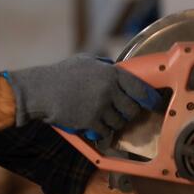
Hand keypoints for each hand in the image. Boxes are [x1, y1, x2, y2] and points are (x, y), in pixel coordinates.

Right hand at [5, 54, 159, 139]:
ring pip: (119, 123)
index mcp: (111, 73)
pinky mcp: (90, 122)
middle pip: (132, 109)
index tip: (152, 103)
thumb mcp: (84, 61)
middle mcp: (109, 90)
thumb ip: (103, 65)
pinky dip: (100, 132)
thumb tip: (117, 69)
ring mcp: (100, 107)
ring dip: (113, 123)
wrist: (40, 91)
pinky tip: (92, 127)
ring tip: (101, 118)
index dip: (149, 98)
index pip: (140, 88)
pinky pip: (105, 132)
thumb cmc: (60, 75)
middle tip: (121, 113)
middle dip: (128, 113)